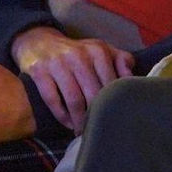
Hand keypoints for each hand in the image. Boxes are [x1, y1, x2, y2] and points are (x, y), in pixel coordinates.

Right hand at [9, 26, 133, 132]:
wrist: (40, 41)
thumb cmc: (77, 51)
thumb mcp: (101, 50)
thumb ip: (121, 60)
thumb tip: (132, 78)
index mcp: (98, 51)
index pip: (111, 83)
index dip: (112, 104)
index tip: (113, 118)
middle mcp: (79, 56)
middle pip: (93, 94)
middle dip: (96, 115)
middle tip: (97, 129)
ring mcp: (58, 64)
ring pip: (74, 100)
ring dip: (79, 120)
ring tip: (82, 131)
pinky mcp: (40, 72)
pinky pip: (53, 100)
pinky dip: (62, 115)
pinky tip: (68, 123)